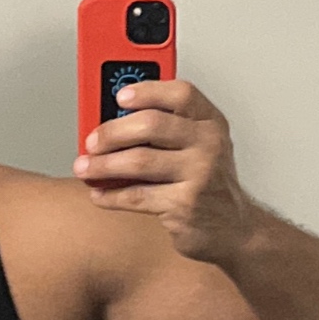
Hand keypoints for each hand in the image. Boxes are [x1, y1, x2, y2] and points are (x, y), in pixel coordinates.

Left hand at [73, 79, 254, 264]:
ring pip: (139, 161)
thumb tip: (112, 121)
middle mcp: (208, 144)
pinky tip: (99, 194)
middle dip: (112, 132)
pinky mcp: (184, 205)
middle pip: (151, 124)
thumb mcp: (198, 147)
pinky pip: (137, 196)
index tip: (118, 97)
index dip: (146, 91)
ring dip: (103, 165)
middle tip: (91, 141)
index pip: (180, 94)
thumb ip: (166, 130)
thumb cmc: (208, 184)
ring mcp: (199, 175)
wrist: (234, 228)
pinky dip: (111, 196)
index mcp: (210, 122)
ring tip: (84, 167)